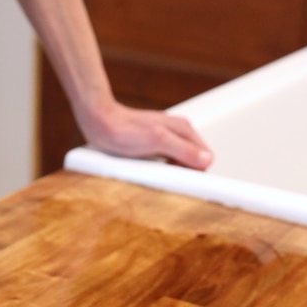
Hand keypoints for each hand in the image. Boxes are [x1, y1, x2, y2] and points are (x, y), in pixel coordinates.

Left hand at [81, 101, 212, 169]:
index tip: (185, 184)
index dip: (197, 173)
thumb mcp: (157, 141)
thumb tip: (206, 160)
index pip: (206, 158)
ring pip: (180, 164)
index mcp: (184, 129)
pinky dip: (162, 171)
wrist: (99, 122)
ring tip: (156, 176)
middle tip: (167, 180)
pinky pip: (167, 163)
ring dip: (172, 174)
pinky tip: (149, 172)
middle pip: (194, 162)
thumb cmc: (123, 130)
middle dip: (185, 174)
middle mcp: (178, 132)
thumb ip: (183, 150)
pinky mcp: (154, 145)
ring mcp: (167, 138)